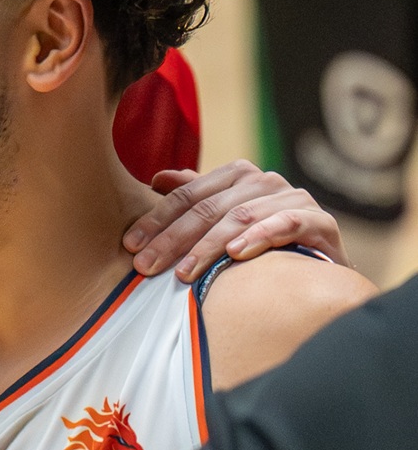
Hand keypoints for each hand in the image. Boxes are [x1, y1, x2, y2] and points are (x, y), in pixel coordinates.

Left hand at [123, 162, 346, 284]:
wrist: (319, 267)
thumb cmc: (263, 243)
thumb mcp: (224, 219)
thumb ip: (195, 197)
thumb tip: (157, 179)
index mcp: (238, 176)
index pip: (188, 195)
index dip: (156, 220)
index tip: (130, 245)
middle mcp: (266, 181)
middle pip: (209, 208)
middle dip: (173, 239)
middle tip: (146, 266)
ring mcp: (294, 198)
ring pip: (241, 217)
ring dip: (208, 246)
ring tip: (183, 272)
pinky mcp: (320, 222)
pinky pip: (286, 223)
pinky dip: (260, 236)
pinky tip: (236, 253)